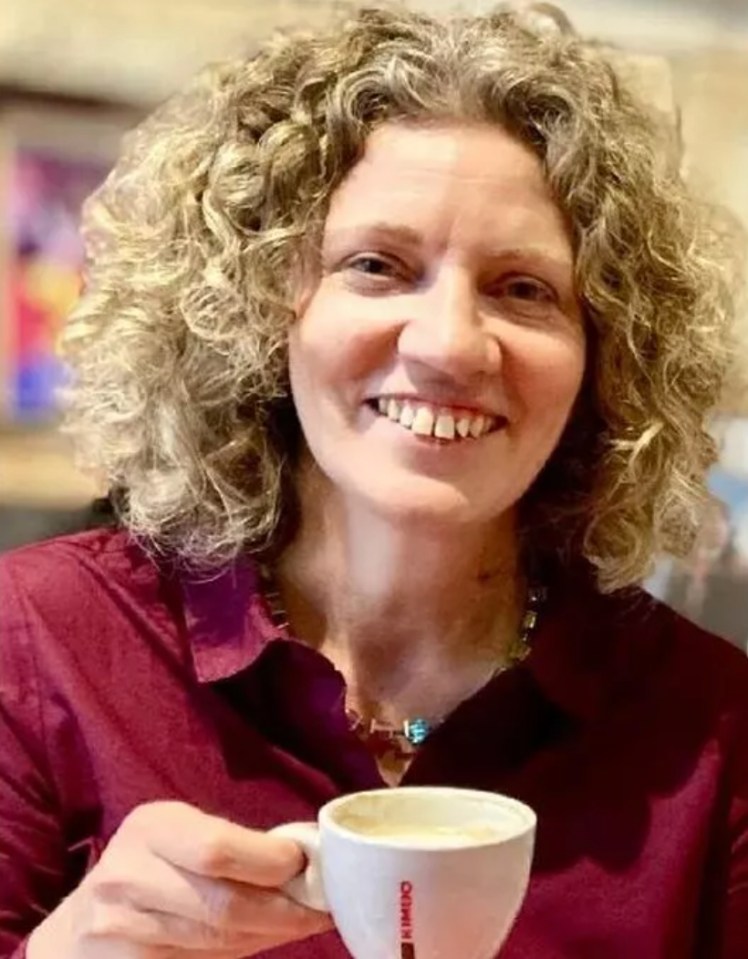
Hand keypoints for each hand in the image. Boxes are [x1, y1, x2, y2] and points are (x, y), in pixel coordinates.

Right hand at [27, 800, 332, 957]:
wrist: (86, 920)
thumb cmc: (155, 864)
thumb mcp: (182, 832)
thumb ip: (233, 842)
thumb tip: (310, 857)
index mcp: (151, 826)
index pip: (217, 850)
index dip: (270, 863)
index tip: (306, 866)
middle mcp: (128, 875)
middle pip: (221, 905)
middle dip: (281, 912)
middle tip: (318, 909)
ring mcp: (120, 928)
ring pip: (216, 942)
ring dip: (269, 935)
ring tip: (299, 923)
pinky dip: (242, 953)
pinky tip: (263, 939)